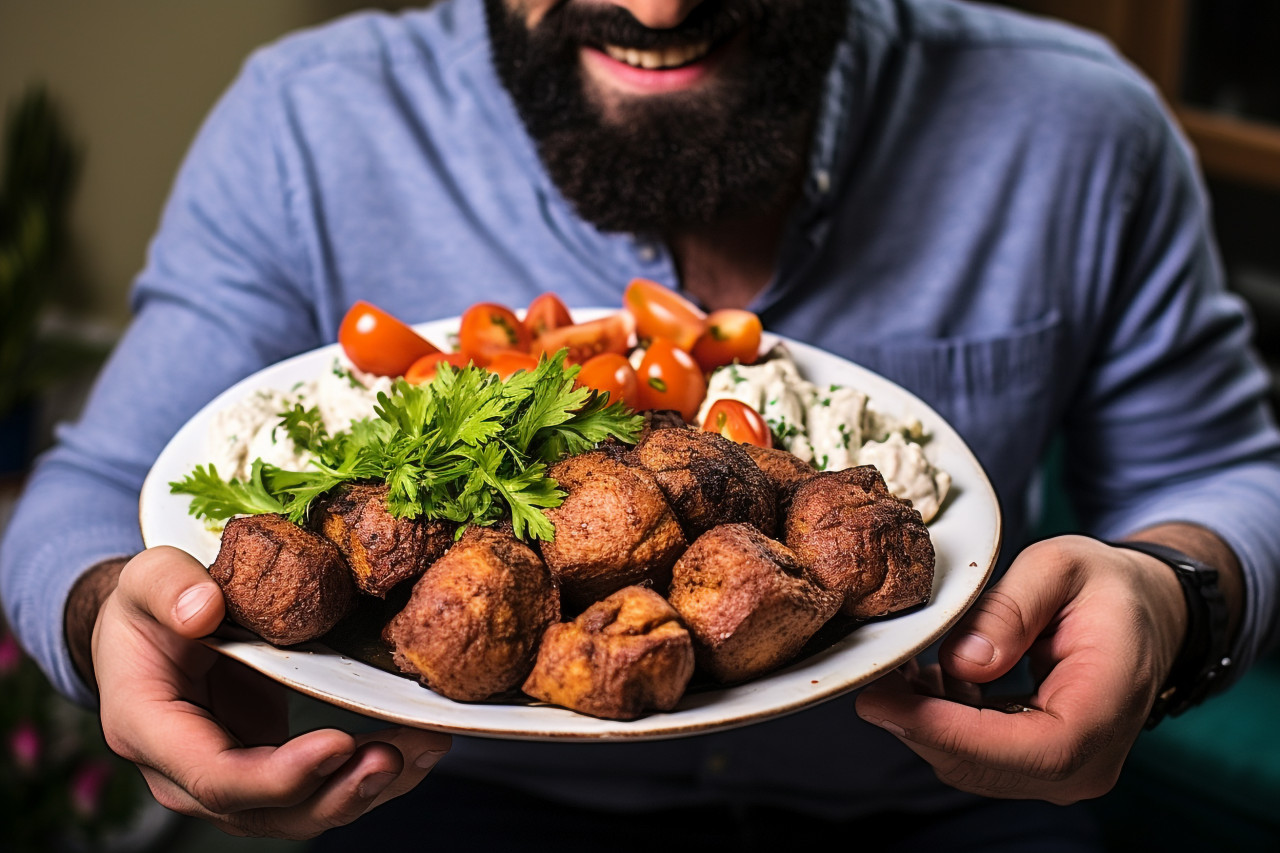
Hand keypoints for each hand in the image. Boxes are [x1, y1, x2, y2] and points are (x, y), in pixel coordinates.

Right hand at [91, 546, 450, 838]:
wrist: (154, 633)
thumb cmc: (149, 610)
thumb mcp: (146, 580)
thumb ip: (169, 588)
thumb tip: (203, 609)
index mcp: (150, 729)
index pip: (215, 776)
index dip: (278, 774)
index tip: (338, 744)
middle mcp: (188, 774)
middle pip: (266, 811)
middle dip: (336, 791)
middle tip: (394, 755)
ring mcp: (233, 781)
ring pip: (301, 812)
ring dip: (367, 789)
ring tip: (422, 750)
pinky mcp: (271, 771)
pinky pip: (322, 789)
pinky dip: (371, 775)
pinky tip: (417, 747)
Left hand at [854, 534, 1190, 803]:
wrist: (1143, 613)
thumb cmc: (1107, 587)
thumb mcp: (1062, 566)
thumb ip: (1011, 609)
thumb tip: (963, 660)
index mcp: (1104, 712)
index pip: (1022, 749)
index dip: (944, 730)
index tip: (881, 700)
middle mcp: (1085, 762)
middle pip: (981, 764)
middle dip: (915, 720)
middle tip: (870, 671)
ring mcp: (1060, 771)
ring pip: (966, 763)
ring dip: (922, 717)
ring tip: (902, 661)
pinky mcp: (1034, 764)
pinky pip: (972, 753)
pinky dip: (938, 716)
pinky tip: (927, 674)